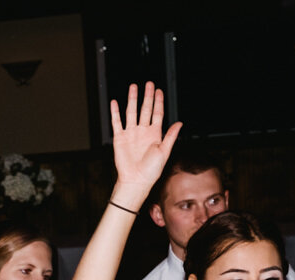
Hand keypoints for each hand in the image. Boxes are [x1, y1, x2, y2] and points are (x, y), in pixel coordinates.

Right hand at [110, 82, 181, 200]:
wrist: (135, 180)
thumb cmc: (151, 170)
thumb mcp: (164, 152)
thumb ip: (170, 136)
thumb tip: (180, 123)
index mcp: (154, 134)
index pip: (157, 113)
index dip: (158, 102)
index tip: (159, 90)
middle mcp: (142, 131)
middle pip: (145, 109)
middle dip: (147, 96)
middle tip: (148, 84)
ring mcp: (131, 133)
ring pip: (131, 112)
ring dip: (132, 99)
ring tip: (133, 87)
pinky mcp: (119, 138)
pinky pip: (116, 122)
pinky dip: (115, 112)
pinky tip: (115, 102)